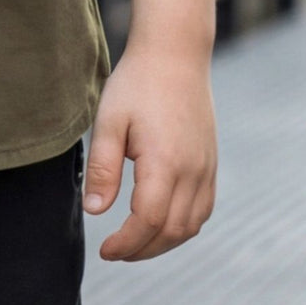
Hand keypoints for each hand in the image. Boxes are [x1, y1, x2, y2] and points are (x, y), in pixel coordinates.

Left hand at [82, 43, 217, 261]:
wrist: (176, 54)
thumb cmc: (137, 85)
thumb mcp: (108, 123)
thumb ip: (102, 170)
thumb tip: (94, 211)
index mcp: (166, 161)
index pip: (148, 221)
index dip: (125, 244)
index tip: (104, 250)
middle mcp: (193, 169)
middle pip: (172, 231)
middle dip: (141, 250)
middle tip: (115, 250)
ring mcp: (206, 167)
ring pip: (190, 226)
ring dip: (162, 244)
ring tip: (134, 244)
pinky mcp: (211, 164)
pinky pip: (202, 210)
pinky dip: (181, 228)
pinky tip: (158, 227)